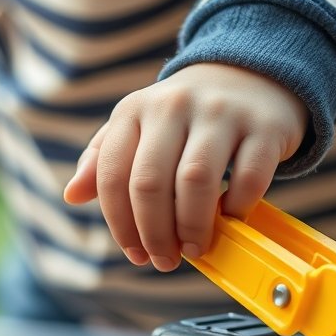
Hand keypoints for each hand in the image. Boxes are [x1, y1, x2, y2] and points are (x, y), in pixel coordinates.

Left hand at [63, 63, 307, 269]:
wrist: (251, 75)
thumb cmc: (184, 118)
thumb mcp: (137, 128)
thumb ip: (103, 161)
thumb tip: (71, 195)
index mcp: (134, 111)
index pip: (112, 177)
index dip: (121, 225)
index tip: (135, 254)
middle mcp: (173, 105)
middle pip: (150, 184)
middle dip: (154, 234)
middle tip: (165, 260)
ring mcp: (220, 112)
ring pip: (195, 182)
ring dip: (192, 228)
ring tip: (194, 249)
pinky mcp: (264, 125)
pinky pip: (247, 178)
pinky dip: (237, 208)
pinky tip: (231, 218)